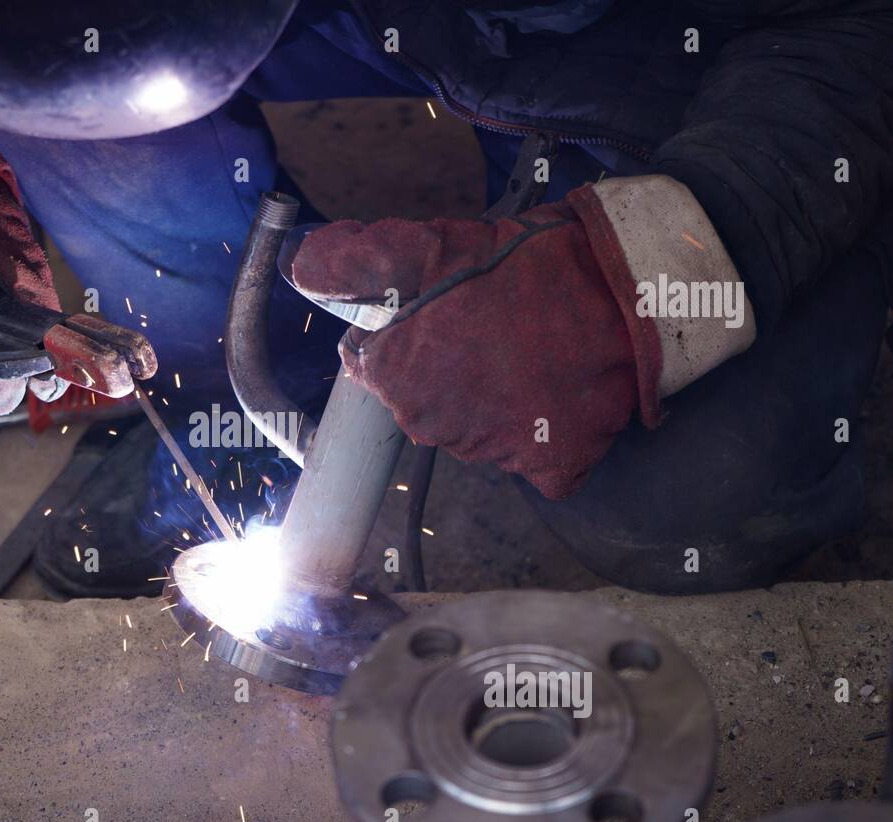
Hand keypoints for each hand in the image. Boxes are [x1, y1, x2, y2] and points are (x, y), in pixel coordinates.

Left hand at [291, 190, 656, 498]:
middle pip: (417, 396)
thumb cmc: (530, 264)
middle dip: (442, 362)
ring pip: (470, 424)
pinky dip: (539, 432)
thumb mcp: (435, 244)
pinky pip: (529, 458)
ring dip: (488, 393)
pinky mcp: (548, 466)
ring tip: (530, 346)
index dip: (399, 332)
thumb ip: (358, 261)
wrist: (633, 290)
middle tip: (490, 321)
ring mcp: (491, 451)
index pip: (368, 364)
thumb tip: (299, 266)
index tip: (435, 310)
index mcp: (397, 376)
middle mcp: (433, 425)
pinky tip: (555, 391)